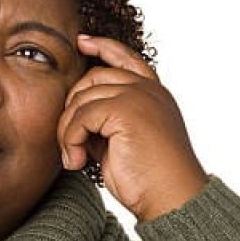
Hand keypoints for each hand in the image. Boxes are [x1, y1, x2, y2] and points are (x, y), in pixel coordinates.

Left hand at [57, 35, 209, 222]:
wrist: (171, 198)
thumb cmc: (149, 180)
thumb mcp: (125, 144)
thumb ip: (106, 124)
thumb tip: (76, 119)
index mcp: (153, 95)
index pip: (126, 58)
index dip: (103, 46)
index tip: (81, 42)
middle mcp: (148, 90)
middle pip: (92, 78)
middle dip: (72, 109)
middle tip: (69, 144)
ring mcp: (138, 96)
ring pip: (81, 99)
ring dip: (68, 132)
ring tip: (74, 159)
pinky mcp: (126, 110)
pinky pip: (80, 117)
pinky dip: (71, 140)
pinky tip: (78, 161)